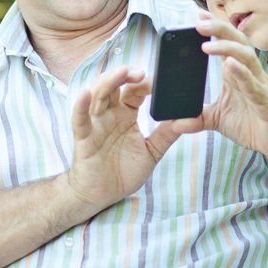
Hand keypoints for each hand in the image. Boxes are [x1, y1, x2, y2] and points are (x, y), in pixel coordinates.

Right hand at [66, 66, 181, 210]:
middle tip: (140, 72)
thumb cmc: (123, 171)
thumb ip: (166, 135)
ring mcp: (95, 124)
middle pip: (114, 86)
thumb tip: (187, 119)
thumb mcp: (152, 152)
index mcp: (125, 115)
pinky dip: (80, 106)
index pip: (134, 91)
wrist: (102, 195)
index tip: (160, 82)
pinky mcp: (83, 138)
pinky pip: (80, 120)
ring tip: (121, 72)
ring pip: (98, 96)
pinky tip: (85, 94)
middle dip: (126, 75)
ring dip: (108, 82)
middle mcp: (109, 115)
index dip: (145, 84)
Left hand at [178, 15, 267, 169]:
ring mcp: (261, 88)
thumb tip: (175, 122)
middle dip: (219, 30)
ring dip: (227, 49)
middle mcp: (252, 75)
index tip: (197, 17)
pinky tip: (230, 66)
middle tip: (199, 23)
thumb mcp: (219, 120)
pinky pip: (255, 87)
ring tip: (207, 45)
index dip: (215, 30)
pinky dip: (242, 75)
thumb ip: (198, 118)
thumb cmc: (254, 125)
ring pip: (247, 59)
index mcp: (239, 74)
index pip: (228, 45)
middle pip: (238, 43)